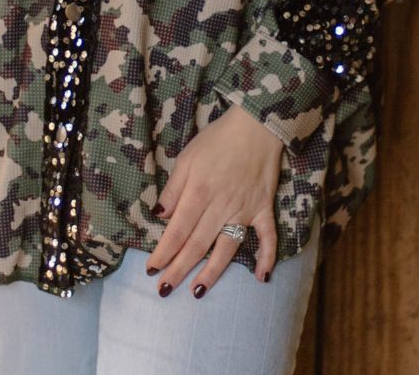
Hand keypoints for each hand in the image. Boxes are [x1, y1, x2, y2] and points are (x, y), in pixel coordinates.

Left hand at [146, 104, 282, 298]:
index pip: (177, 230)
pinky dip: (266, 258)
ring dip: (212, 272)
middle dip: (179, 269)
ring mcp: (244, 210)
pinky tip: (261, 278)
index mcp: (198, 192)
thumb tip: (160, 216)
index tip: (151, 269)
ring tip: (197, 291)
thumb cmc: (216, 140)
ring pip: (226, 248)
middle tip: (164, 290)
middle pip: (197, 244)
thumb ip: (173, 189)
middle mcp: (220, 206)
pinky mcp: (263, 208)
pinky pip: (267, 237)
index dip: (163, 252)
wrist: (255, 125)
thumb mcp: (187, 157)